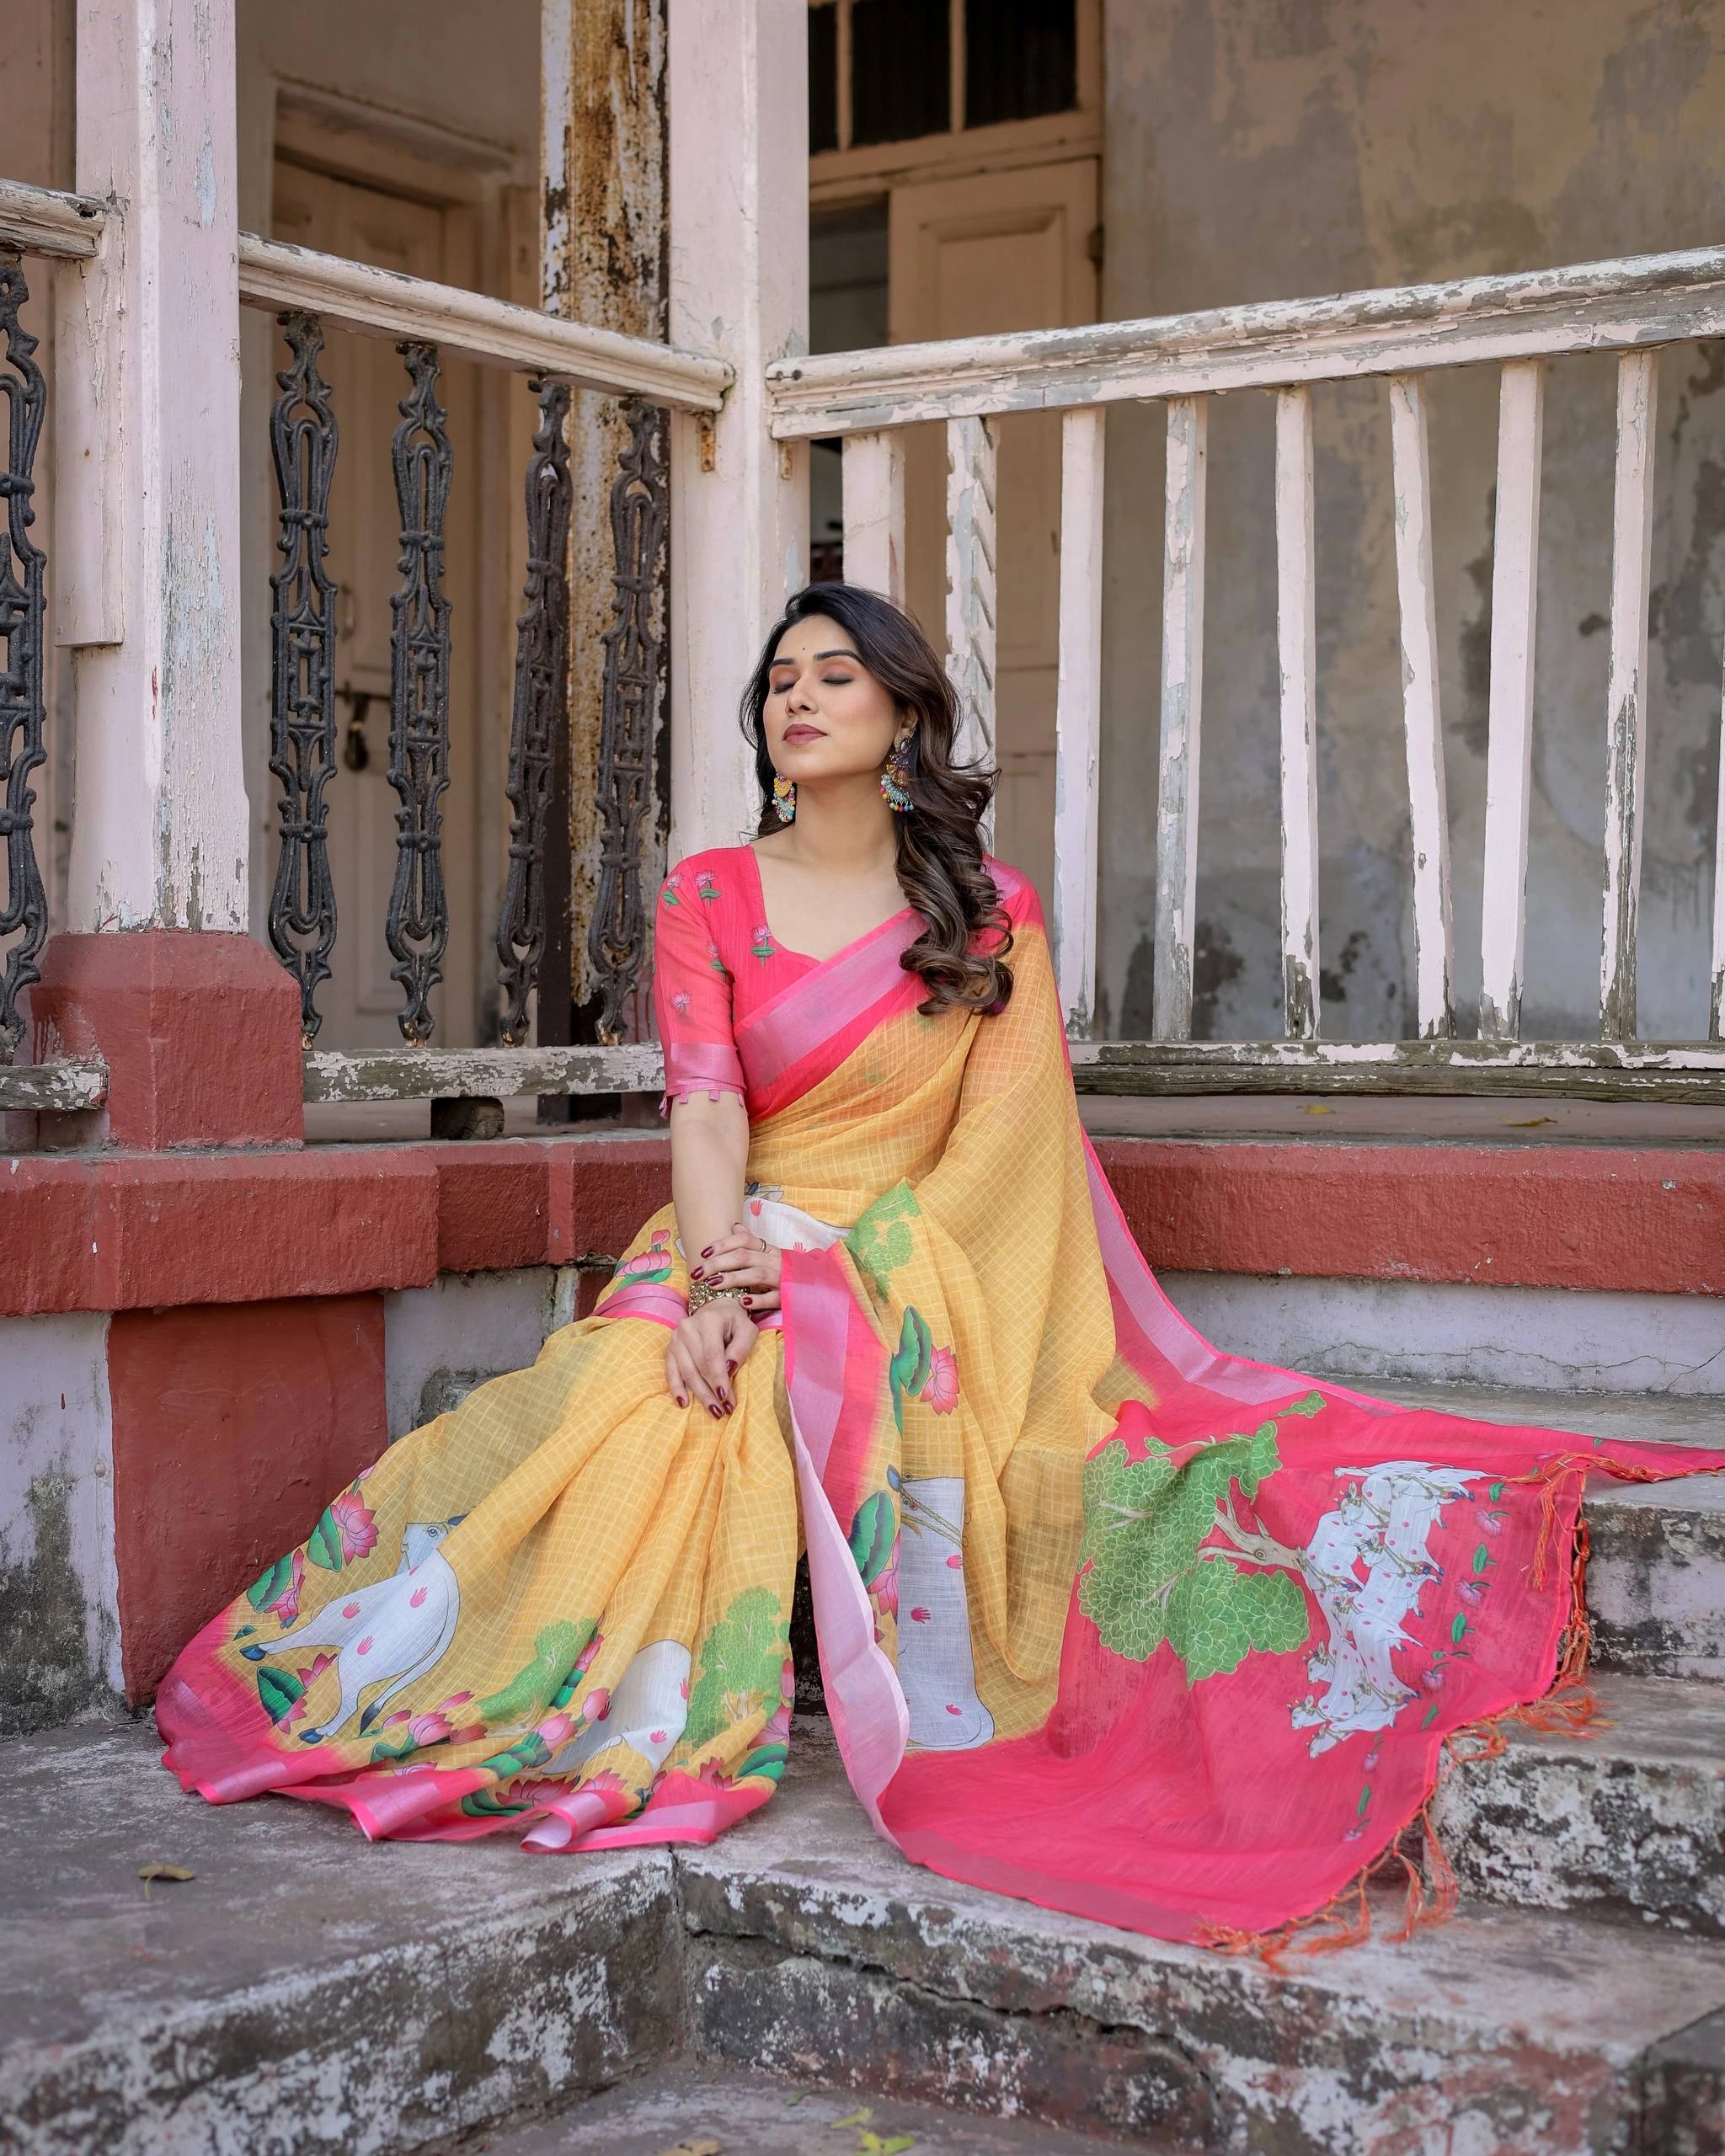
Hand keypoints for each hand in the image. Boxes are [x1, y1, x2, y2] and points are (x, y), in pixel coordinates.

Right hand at [666, 1298, 758, 1417]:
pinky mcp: (670, 1348)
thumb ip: (741, 1348)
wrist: (716, 1310)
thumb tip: (729, 1369)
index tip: (726, 1397)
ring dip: (699, 1394)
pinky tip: (683, 1403)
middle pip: (699, 1366)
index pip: (712, 1354)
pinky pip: (671, 1371)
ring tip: (712, 1410)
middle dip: (711, 1391)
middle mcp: (688, 1328)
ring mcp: (676, 1338)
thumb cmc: (735, 1322)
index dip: (718, 1378)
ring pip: (686, 1372)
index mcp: (708, 1320)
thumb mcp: (747, 1330)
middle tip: (723, 1410)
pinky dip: (676, 1388)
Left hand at [689, 1221, 783, 1315]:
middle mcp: (775, 1261)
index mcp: (769, 1249)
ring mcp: (782, 1279)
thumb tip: (735, 1226)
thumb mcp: (771, 1254)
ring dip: (732, 1279)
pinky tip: (741, 1302)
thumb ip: (752, 1242)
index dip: (722, 1244)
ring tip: (711, 1285)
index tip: (703, 1252)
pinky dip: (757, 1300)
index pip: (744, 1240)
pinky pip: (772, 1298)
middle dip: (717, 1263)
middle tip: (697, 1273)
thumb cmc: (786, 1271)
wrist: (817, 1288)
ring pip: (755, 1275)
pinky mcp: (788, 1298)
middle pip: (743, 1256)